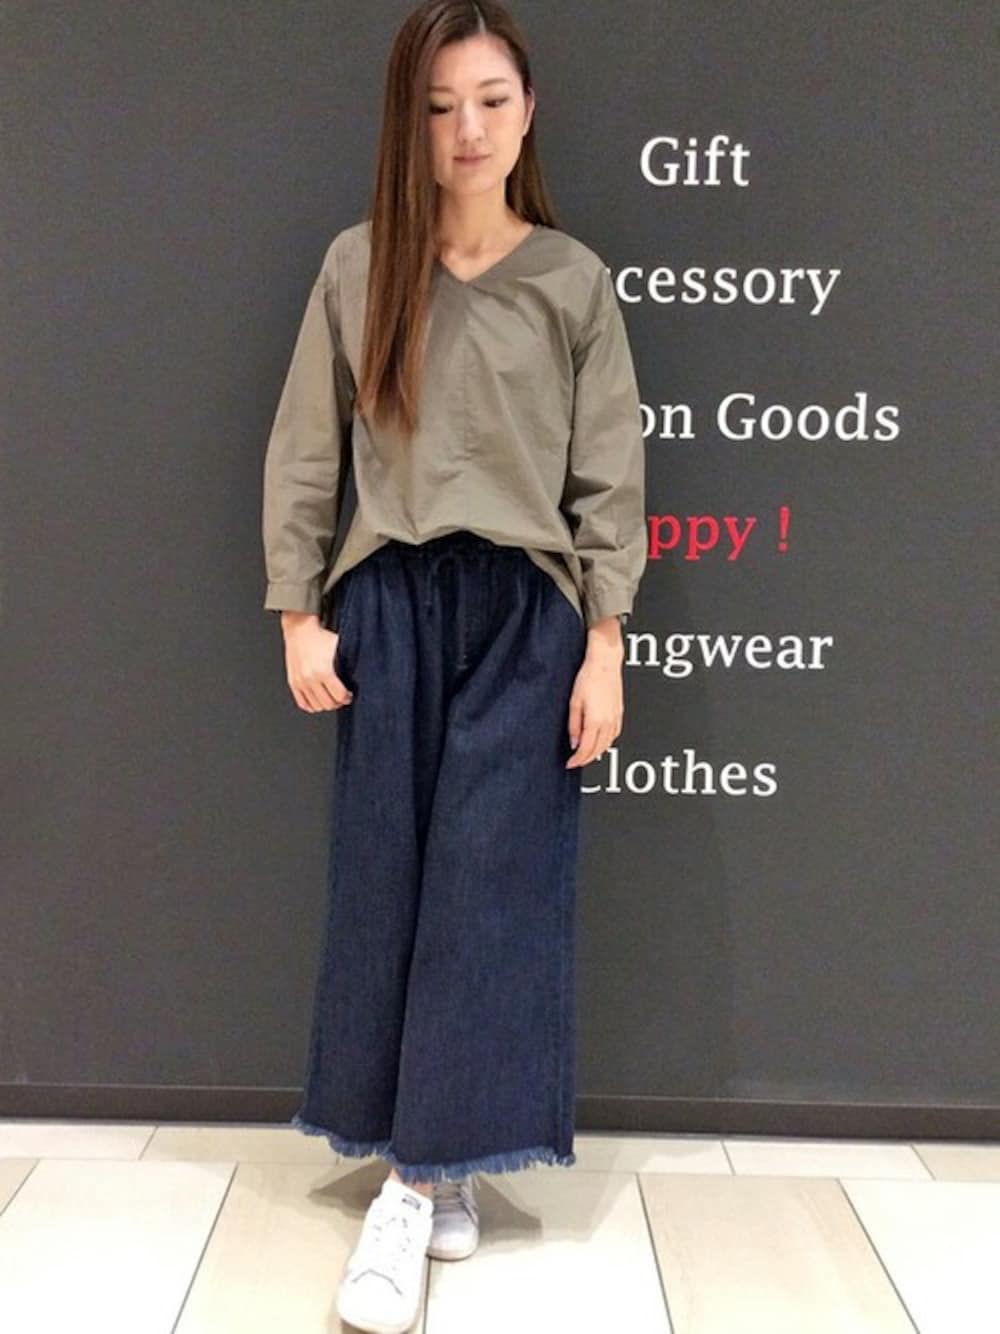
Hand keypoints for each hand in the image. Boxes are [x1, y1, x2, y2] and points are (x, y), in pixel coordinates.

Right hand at [280, 611, 354, 712]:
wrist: (300, 629)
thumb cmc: (320, 636)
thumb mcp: (340, 647)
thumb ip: (350, 661)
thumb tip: (366, 670)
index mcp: (324, 671)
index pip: (339, 696)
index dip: (347, 697)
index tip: (350, 694)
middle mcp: (310, 678)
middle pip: (328, 704)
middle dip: (338, 702)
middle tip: (341, 697)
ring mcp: (300, 682)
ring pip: (316, 706)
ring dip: (325, 704)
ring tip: (331, 697)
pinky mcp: (293, 682)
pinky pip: (303, 703)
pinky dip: (311, 705)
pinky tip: (318, 699)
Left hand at [565, 622, 623, 767]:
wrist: (605, 662)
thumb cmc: (588, 678)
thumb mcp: (574, 702)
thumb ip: (574, 725)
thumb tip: (574, 743)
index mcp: (596, 721)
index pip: (586, 749)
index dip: (577, 760)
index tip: (569, 764)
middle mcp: (608, 722)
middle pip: (598, 750)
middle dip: (586, 759)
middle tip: (575, 761)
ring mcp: (616, 718)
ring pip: (608, 744)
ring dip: (596, 752)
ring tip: (585, 754)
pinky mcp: (619, 713)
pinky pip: (614, 735)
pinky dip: (606, 743)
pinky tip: (600, 742)